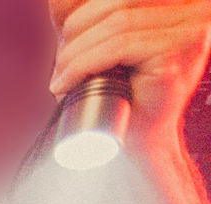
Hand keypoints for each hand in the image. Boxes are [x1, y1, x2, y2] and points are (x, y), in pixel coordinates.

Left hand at [48, 0, 210, 145]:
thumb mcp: (107, 44)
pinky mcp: (178, 53)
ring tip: (61, 76)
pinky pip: (118, 47)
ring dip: (75, 52)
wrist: (138, 139)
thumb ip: (96, 18)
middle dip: (77, 29)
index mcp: (179, 4)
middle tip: (60, 62)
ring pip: (115, 25)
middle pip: (119, 2)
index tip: (64, 36)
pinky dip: (82, 64)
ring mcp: (190, 30)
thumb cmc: (122, 94)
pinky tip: (65, 82)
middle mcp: (193, 10)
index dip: (85, 11)